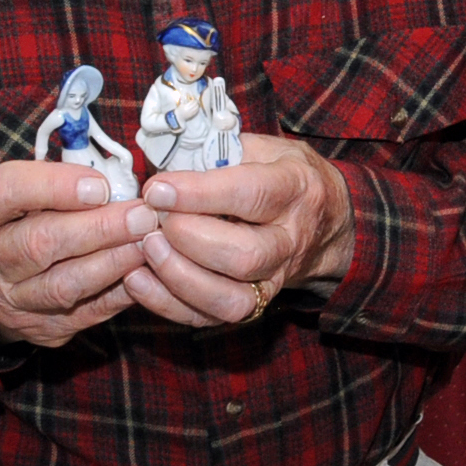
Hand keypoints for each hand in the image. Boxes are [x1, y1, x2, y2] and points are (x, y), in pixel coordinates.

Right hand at [0, 161, 157, 346]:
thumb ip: (51, 180)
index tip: (100, 186)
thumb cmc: (9, 218)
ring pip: (62, 285)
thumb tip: (113, 181)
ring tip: (147, 242)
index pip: (3, 193)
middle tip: (142, 215)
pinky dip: (119, 292)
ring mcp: (6, 300)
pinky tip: (144, 272)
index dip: (53, 187)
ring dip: (112, 262)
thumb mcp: (12, 188)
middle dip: (98, 228)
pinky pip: (85, 313)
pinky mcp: (38, 327)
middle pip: (38, 244)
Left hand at [127, 133, 354, 327]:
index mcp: (295, 189)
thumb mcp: (263, 147)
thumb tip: (164, 157)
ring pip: (231, 297)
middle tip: (153, 218)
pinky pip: (211, 317)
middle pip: (243, 254)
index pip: (250, 195)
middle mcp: (291, 240)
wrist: (326, 221)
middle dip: (188, 237)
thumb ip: (218, 149)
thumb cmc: (283, 177)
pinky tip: (138, 279)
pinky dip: (168, 303)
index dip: (198, 194)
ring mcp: (275, 278)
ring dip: (178, 275)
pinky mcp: (255, 304)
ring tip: (146, 247)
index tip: (156, 189)